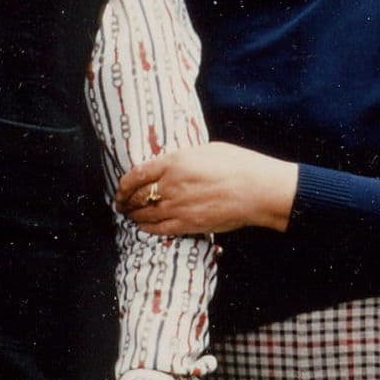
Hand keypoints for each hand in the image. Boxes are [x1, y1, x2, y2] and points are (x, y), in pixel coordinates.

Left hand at [115, 142, 298, 234]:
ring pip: (145, 214)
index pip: (137, 174)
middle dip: (125, 201)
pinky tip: (143, 226)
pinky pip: (159, 229)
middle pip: (138, 196)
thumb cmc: (239, 165)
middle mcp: (171, 185)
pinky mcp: (188, 225)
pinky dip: (147, 228)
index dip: (124, 183)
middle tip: (121, 203)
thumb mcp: (206, 150)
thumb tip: (170, 165)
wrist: (259, 190)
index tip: (121, 187)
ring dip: (133, 215)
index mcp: (174, 162)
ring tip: (129, 215)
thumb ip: (183, 159)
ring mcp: (178, 207)